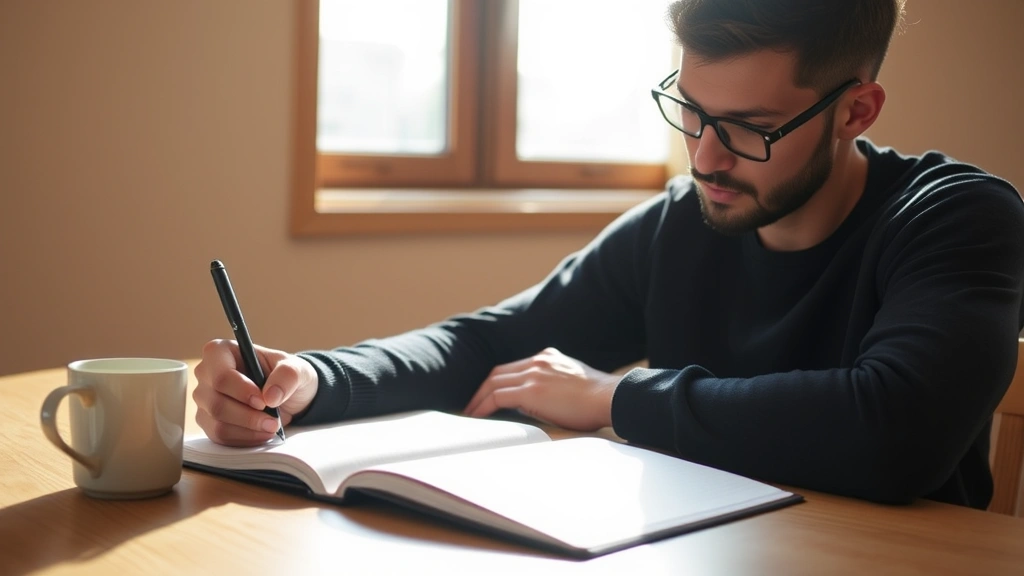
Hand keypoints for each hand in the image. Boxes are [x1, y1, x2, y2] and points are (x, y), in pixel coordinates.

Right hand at [193, 339, 317, 445]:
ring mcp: (205, 399)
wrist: (287, 396)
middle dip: (249, 416)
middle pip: (217, 403)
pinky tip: (261, 433)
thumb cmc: (285, 376)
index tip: (263, 401)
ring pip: (218, 423)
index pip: (221, 375)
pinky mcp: (208, 421)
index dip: (241, 391)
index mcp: (221, 352)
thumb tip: (270, 396)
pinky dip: (244, 438)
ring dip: (248, 430)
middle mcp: (206, 374)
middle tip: (273, 421)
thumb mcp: (296, 369)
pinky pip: (220, 436)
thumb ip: (287, 376)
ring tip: (272, 426)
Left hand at [464, 347, 618, 431]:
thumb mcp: (573, 382)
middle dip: (481, 389)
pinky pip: (498, 397)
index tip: (488, 395)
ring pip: (494, 383)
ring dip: (478, 399)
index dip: (497, 381)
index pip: (513, 368)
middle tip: (471, 405)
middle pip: (498, 372)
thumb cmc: (598, 399)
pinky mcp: (532, 390)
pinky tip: (476, 416)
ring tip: (469, 414)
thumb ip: (553, 384)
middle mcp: (538, 361)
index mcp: (548, 357)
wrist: (610, 397)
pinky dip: (483, 406)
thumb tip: (537, 401)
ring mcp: (534, 373)